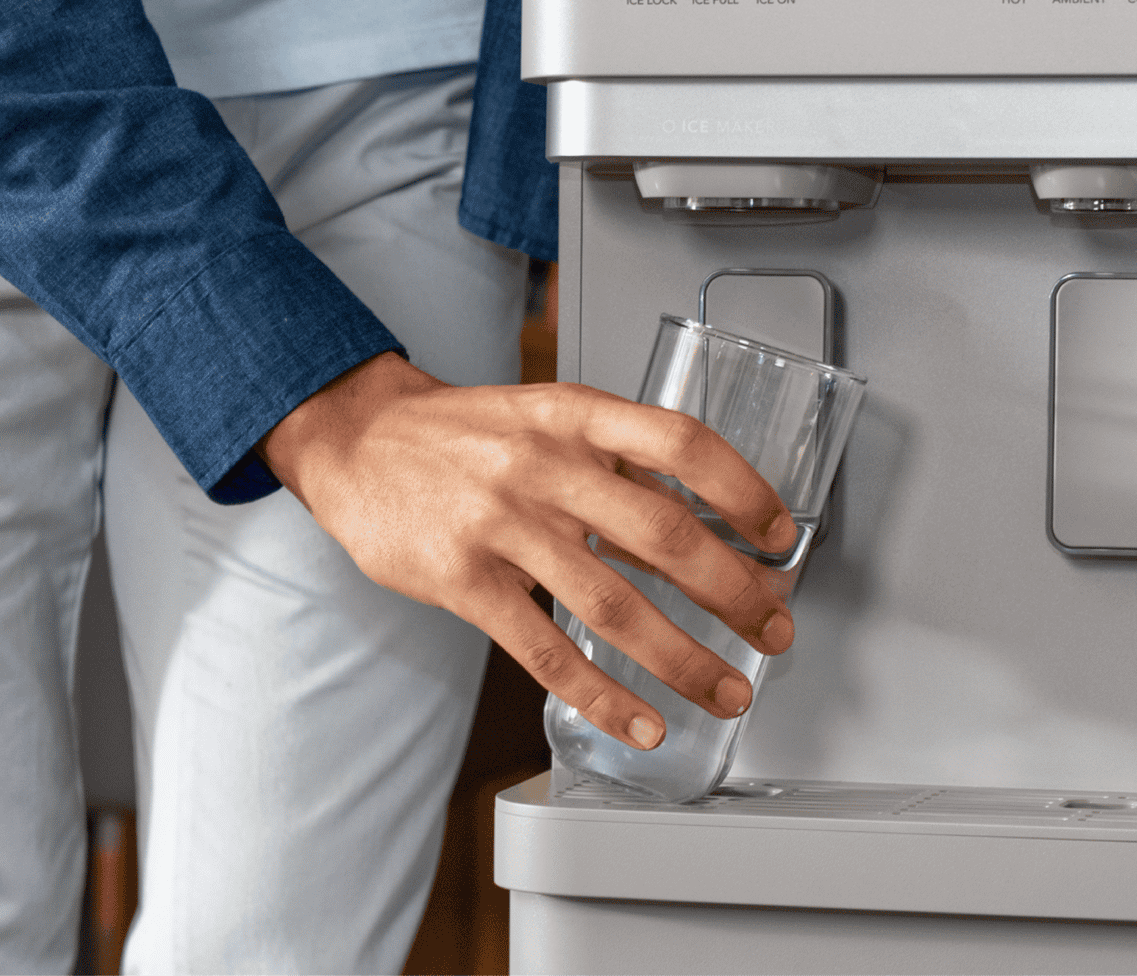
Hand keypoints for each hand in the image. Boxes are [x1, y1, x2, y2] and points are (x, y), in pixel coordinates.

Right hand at [260, 351, 800, 750]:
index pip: (682, 442)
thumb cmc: (461, 433)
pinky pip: (547, 652)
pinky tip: (639, 722)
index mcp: (574, 414)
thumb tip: (697, 522)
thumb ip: (610, 462)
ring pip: (615, 606)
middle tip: (776, 628)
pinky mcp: (464, 582)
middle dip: (737, 592)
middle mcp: (546, 465)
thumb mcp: (542, 416)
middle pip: (665, 536)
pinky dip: (603, 696)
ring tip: (727, 691)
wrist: (355, 439)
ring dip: (685, 658)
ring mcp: (503, 525)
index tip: (781, 533)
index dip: (743, 488)